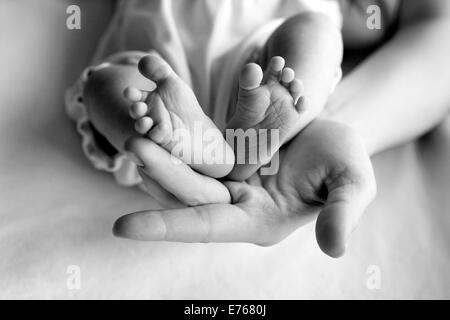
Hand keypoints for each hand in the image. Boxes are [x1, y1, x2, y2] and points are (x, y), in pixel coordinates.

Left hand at [114, 119, 375, 256]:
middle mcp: (235, 206)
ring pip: (185, 173)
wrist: (331, 134)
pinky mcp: (224, 159)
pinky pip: (192, 153)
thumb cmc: (344, 161)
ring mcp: (227, 182)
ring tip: (136, 133)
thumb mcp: (351, 184)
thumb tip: (334, 249)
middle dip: (161, 174)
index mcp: (259, 220)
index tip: (122, 228)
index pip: (207, 228)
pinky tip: (152, 125)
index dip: (167, 227)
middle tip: (135, 146)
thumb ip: (341, 213)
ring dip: (159, 157)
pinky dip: (172, 142)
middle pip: (188, 196)